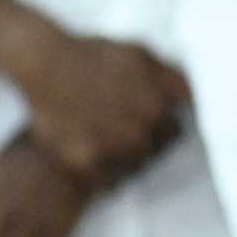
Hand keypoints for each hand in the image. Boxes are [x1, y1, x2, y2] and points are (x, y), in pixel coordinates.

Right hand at [16, 33, 187, 186]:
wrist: (46, 64)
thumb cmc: (94, 54)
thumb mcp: (142, 54)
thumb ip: (171, 77)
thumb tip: (190, 97)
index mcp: (160, 103)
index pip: (181, 125)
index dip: (170, 120)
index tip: (160, 118)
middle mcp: (142, 128)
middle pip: (163, 147)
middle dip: (153, 138)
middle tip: (132, 129)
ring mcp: (115, 147)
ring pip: (139, 166)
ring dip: (132, 158)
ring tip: (114, 142)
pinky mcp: (87, 162)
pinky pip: (111, 182)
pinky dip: (108, 175)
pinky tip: (100, 158)